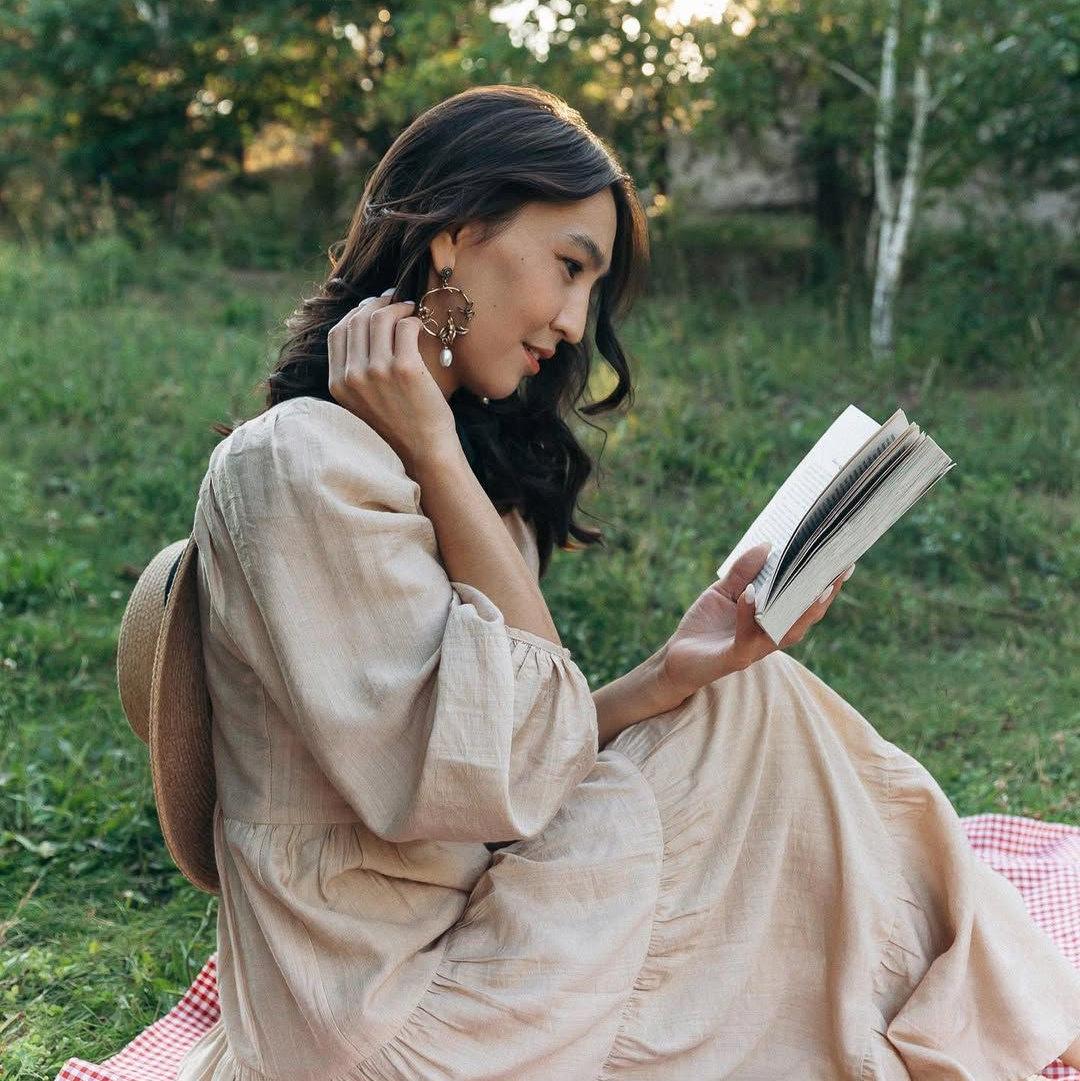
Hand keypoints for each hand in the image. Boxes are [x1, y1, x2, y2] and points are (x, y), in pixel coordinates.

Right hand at [327, 292, 458, 474]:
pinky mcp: (404, 368)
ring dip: (396, 307)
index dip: (355, 314)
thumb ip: (357, 372)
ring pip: (380, 318)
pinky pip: (405, 327)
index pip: (338, 333)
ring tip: (409, 309)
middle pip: (357, 320)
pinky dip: (413, 320)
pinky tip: (419, 325)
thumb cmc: (400, 426)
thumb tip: (365, 326)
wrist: (424, 452)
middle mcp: (353, 376)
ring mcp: (377, 372)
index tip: (372, 307)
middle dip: (376, 303)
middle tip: (394, 299)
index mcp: (338, 384)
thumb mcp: (364, 402)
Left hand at [658, 543, 852, 702]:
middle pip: (806, 618)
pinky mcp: (735, 658)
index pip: (806, 602)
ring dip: (799, 609)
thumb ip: (744, 571)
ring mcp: (755, 649)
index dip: (827, 585)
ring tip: (812, 584)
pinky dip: (749, 614)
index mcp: (773, 619)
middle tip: (839, 568)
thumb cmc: (705, 625)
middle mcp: (770, 636)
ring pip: (786, 632)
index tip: (844, 560)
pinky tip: (750, 594)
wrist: (676, 658)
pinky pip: (747, 637)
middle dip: (825, 595)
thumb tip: (767, 545)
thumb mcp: (723, 591)